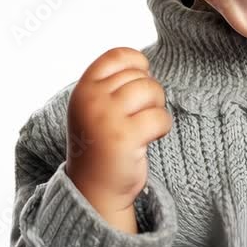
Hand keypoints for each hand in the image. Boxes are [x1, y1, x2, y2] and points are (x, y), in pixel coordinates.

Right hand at [65, 47, 172, 226]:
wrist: (94, 190)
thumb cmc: (101, 144)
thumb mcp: (95, 107)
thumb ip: (111, 83)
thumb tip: (145, 62)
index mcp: (84, 88)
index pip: (119, 56)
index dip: (138, 65)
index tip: (139, 85)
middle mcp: (91, 99)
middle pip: (141, 76)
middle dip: (150, 94)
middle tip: (139, 116)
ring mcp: (106, 117)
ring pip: (152, 91)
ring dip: (157, 109)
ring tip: (144, 126)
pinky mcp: (125, 137)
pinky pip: (160, 117)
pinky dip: (162, 127)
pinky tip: (150, 138)